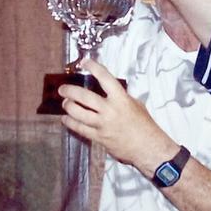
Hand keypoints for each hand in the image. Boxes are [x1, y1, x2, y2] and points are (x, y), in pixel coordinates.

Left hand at [59, 59, 176, 174]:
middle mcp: (110, 110)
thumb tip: (109, 91)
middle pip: (84, 96)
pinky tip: (66, 119)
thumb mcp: (136, 104)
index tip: (84, 62)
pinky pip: (80, 129)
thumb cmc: (144, 126)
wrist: (147, 147)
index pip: (105, 78)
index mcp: (121, 99)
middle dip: (70, 91)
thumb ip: (121, 97)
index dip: (93, 67)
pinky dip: (71, 123)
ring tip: (65, 103)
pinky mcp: (99, 137)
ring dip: (68, 106)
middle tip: (63, 89)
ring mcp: (103, 124)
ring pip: (79, 113)